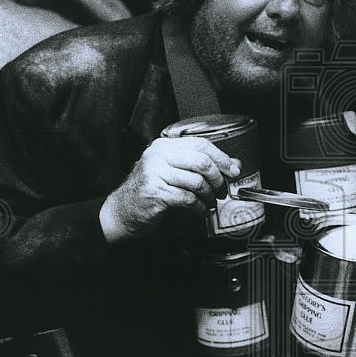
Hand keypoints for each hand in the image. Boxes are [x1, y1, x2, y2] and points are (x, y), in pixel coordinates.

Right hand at [100, 136, 240, 242]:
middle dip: (218, 179)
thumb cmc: (150, 191)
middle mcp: (158, 155)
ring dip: (209, 196)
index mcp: (164, 146)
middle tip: (222, 191)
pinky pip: (187, 199)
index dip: (221, 157)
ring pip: (196, 182)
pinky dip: (198, 207)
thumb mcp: (174, 172)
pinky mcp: (155, 192)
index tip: (234, 170)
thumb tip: (233, 164)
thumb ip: (200, 166)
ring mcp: (154, 173)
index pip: (201, 144)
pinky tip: (199, 211)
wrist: (122, 211)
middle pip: (201, 161)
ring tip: (209, 203)